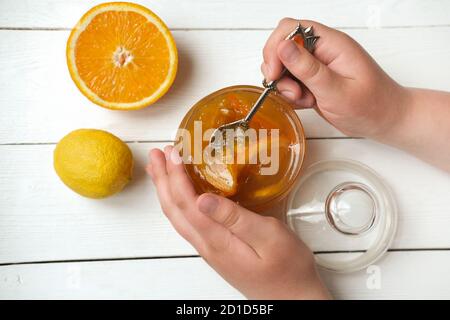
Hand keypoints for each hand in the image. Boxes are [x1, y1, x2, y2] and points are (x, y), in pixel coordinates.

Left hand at [146, 145, 330, 299]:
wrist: (292, 299)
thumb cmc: (288, 268)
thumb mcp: (269, 237)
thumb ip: (235, 217)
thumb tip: (202, 199)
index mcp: (216, 239)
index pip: (186, 202)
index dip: (175, 176)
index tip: (172, 151)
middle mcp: (206, 244)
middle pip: (174, 209)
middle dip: (162, 180)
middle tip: (156, 154)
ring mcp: (209, 249)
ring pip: (178, 216)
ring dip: (166, 191)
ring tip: (161, 170)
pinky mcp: (217, 250)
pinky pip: (187, 222)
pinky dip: (178, 203)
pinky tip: (183, 195)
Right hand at [262, 18, 408, 138]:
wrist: (385, 120)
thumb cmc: (371, 106)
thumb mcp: (337, 91)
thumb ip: (308, 69)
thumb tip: (283, 46)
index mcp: (331, 43)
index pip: (291, 29)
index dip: (276, 48)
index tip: (274, 74)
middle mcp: (322, 50)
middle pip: (282, 46)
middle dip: (278, 70)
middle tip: (292, 92)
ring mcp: (317, 64)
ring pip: (283, 66)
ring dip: (285, 85)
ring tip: (304, 99)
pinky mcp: (313, 78)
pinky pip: (291, 80)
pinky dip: (292, 94)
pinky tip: (307, 103)